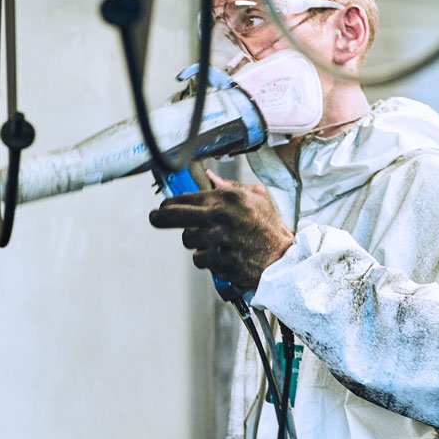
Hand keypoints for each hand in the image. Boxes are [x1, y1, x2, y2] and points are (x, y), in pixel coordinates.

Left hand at [148, 171, 294, 289]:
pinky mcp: (218, 260)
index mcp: (228, 198)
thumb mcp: (258, 197)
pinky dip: (206, 259)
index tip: (164, 205)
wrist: (283, 259)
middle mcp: (220, 216)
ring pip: (188, 239)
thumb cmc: (271, 228)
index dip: (170, 202)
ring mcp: (218, 239)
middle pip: (175, 215)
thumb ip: (231, 186)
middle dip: (160, 217)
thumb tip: (211, 178)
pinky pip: (199, 259)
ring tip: (211, 242)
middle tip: (155, 218)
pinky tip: (219, 256)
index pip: (187, 197)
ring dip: (195, 242)